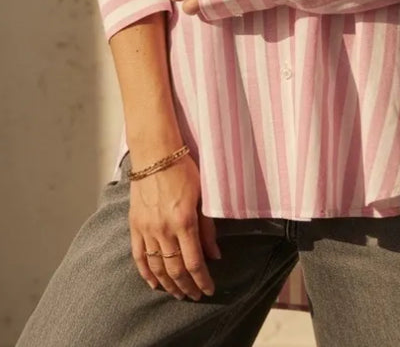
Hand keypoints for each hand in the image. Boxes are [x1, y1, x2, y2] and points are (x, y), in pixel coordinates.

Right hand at [130, 152, 220, 299]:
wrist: (155, 154)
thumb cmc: (182, 170)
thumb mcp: (202, 196)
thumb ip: (207, 228)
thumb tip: (215, 255)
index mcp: (184, 222)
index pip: (194, 263)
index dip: (202, 281)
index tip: (208, 291)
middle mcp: (164, 230)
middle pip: (175, 270)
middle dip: (187, 287)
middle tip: (194, 296)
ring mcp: (147, 229)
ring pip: (157, 268)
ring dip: (168, 284)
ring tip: (178, 293)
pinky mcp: (135, 225)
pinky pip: (139, 257)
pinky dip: (146, 273)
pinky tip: (154, 283)